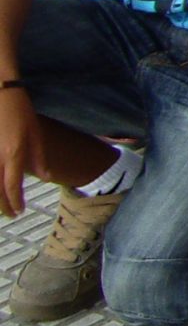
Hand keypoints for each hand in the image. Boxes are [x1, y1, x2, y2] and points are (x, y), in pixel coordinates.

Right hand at [0, 87, 36, 216]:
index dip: (15, 200)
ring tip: (2, 207)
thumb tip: (45, 176)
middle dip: (3, 205)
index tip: (20, 210)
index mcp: (13, 153)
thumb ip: (38, 156)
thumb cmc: (19, 110)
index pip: (13, 185)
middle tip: (10, 215)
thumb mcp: (35, 132)